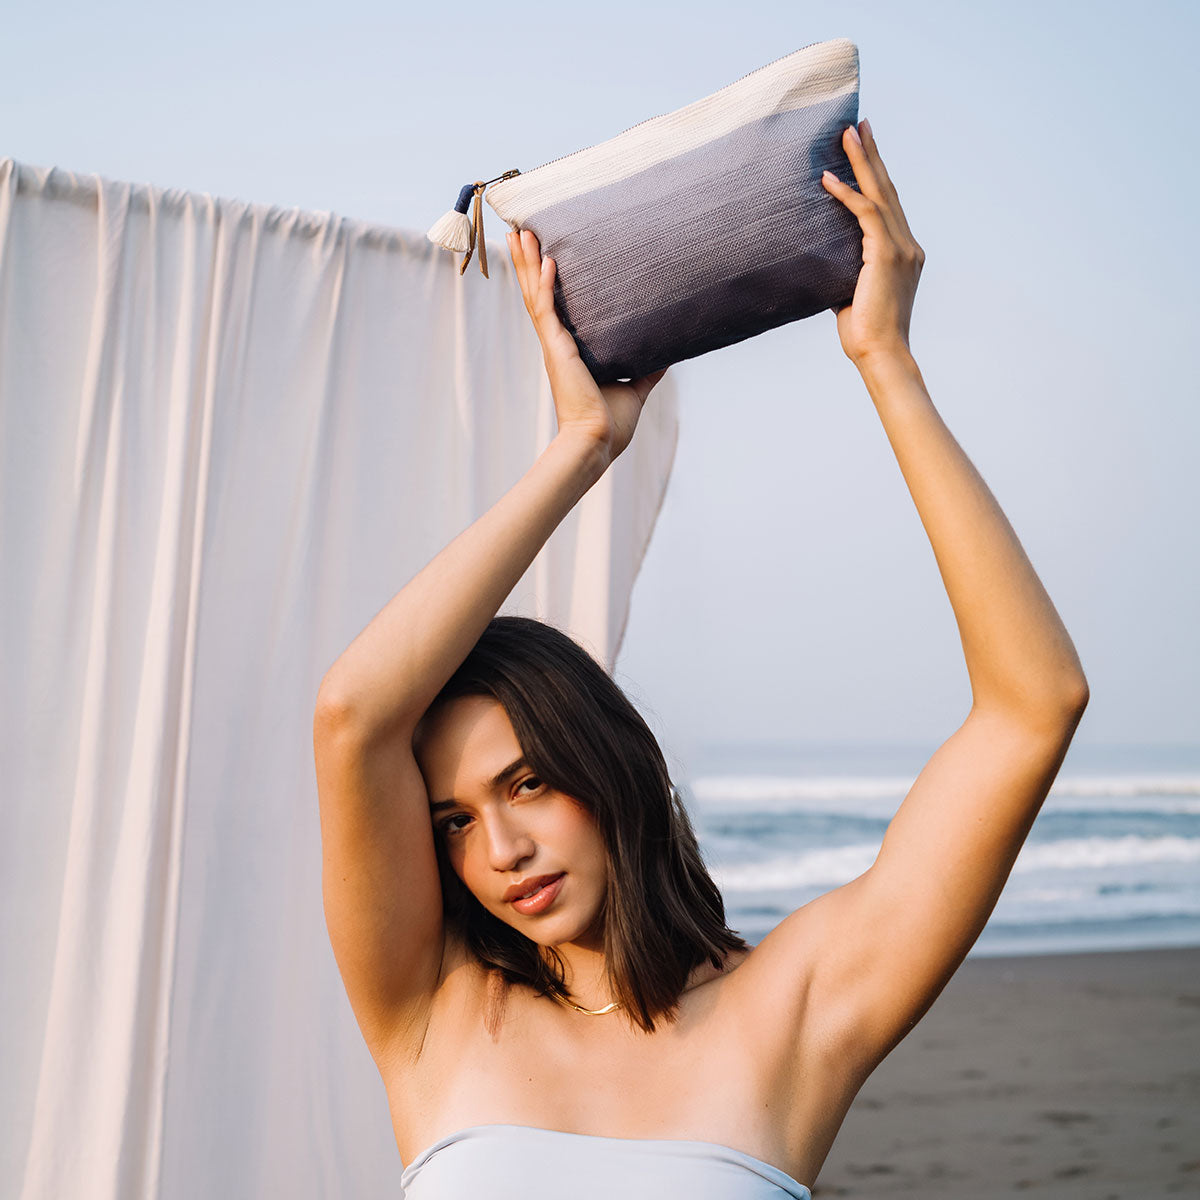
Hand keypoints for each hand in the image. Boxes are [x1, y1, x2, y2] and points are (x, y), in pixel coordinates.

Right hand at [507, 228, 666, 467]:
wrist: (599, 441)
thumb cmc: (611, 423)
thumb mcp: (636, 387)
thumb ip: (648, 367)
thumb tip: (667, 352)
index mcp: (569, 352)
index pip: (552, 306)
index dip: (541, 279)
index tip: (539, 252)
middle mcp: (556, 344)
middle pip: (536, 293)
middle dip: (527, 261)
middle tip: (520, 230)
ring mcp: (554, 345)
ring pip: (534, 294)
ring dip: (526, 262)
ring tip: (520, 231)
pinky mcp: (557, 350)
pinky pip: (547, 309)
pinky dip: (545, 284)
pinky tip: (547, 259)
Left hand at [821, 120, 924, 365]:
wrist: (881, 354)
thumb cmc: (865, 334)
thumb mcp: (850, 294)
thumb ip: (841, 270)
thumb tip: (817, 258)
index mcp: (904, 254)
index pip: (889, 205)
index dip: (877, 176)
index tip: (865, 149)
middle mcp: (908, 246)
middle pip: (888, 190)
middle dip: (873, 155)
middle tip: (860, 124)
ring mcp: (900, 248)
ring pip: (880, 194)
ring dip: (862, 162)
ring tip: (846, 134)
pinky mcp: (886, 255)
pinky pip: (866, 215)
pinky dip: (846, 195)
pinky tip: (828, 179)